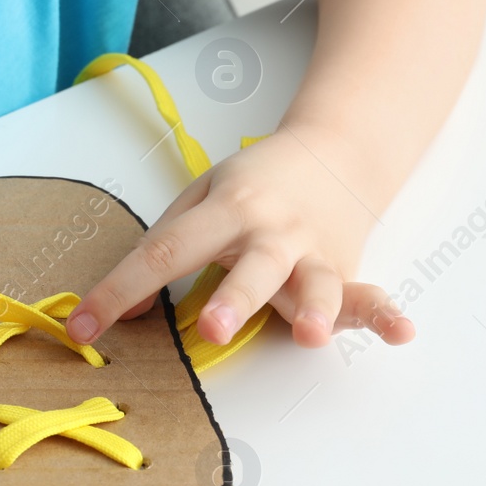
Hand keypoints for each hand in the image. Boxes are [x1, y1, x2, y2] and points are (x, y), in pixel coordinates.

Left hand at [64, 125, 413, 348]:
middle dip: (232, 300)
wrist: (335, 152)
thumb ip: (162, 250)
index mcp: (227, 210)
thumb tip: (124, 307)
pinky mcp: (346, 272)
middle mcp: (272, 232)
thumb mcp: (200, 200)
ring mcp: (314, 253)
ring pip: (314, 285)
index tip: (83, 326)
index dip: (120, 289)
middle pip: (249, 269)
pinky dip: (385, 314)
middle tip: (212, 329)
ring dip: (313, 309)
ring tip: (311, 334)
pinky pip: (368, 296)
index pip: (165, 252)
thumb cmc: (256, 185)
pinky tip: (401, 331)